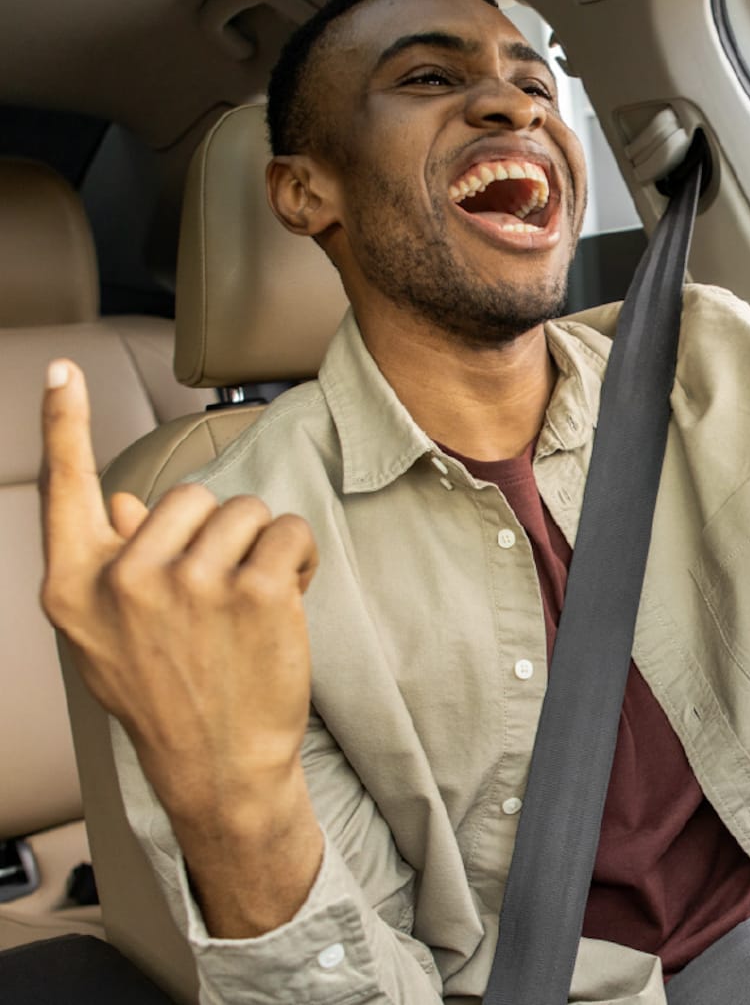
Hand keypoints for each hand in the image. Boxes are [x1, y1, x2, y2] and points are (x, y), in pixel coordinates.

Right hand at [39, 358, 317, 832]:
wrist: (220, 767)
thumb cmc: (168, 696)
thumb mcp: (110, 638)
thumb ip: (108, 564)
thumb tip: (116, 501)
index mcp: (78, 588)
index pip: (65, 489)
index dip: (61, 424)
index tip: (62, 371)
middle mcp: (125, 580)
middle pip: (188, 496)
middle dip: (217, 535)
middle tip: (220, 593)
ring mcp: (190, 584)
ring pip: (243, 511)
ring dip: (259, 546)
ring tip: (251, 601)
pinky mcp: (254, 590)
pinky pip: (287, 529)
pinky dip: (299, 555)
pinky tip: (288, 595)